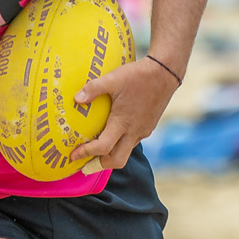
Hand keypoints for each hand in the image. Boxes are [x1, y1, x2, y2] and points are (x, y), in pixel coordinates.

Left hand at [71, 56, 180, 170]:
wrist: (165, 72)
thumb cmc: (138, 76)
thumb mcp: (113, 79)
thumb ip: (93, 88)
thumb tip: (76, 99)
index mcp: (123, 122)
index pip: (103, 148)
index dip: (86, 154)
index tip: (73, 156)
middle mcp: (134, 131)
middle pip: (117, 160)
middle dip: (99, 165)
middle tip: (83, 165)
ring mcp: (143, 131)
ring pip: (125, 152)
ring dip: (109, 155)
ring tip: (94, 151)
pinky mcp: (148, 127)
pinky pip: (131, 143)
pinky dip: (119, 145)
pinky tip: (111, 134)